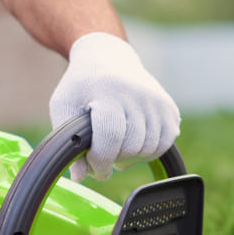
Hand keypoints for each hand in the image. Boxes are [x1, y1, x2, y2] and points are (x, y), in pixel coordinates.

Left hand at [49, 32, 179, 180]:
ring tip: (118, 151)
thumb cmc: (82, 85)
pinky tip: (134, 144)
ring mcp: (157, 101)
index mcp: (108, 90)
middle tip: (104, 159)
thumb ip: (68, 141)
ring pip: (151, 148)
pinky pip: (164, 143)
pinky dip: (149, 151)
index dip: (101, 161)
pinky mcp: (170, 108)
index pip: (111, 137)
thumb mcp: (63, 106)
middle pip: (132, 146)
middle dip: (116, 160)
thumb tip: (79, 177)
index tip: (94, 169)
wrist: (109, 57)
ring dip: (133, 158)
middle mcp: (138, 94)